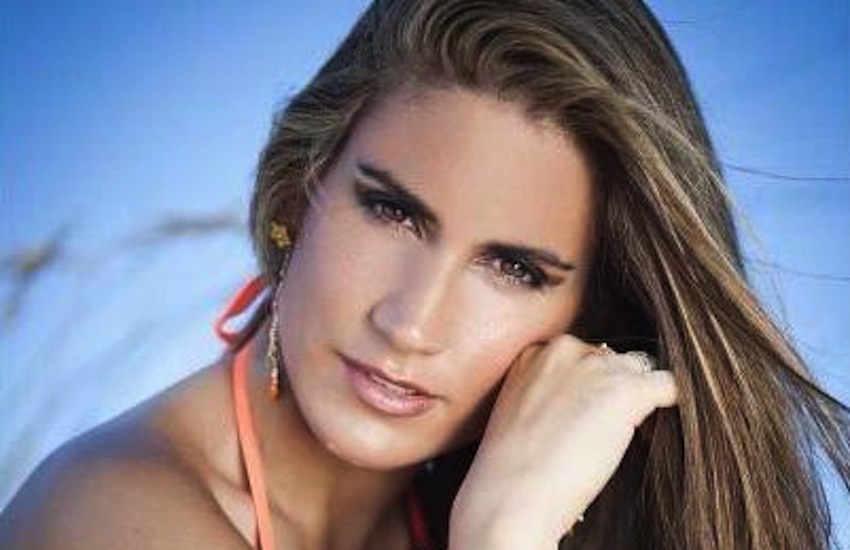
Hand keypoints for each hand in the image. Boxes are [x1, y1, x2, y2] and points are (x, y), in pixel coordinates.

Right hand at [449, 335, 677, 548]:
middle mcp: (566, 350)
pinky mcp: (627, 391)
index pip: (581, 356)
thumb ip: (549, 393)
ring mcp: (597, 368)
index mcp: (536, 353)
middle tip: (604, 432)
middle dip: (614, 391)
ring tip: (628, 437)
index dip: (590, 387)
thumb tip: (584, 402)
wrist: (513, 498)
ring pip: (640, 371)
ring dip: (638, 400)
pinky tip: (654, 432)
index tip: (587, 416)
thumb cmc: (511, 470)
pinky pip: (667, 386)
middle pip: (612, 361)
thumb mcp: (519, 412)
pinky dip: (670, 405)